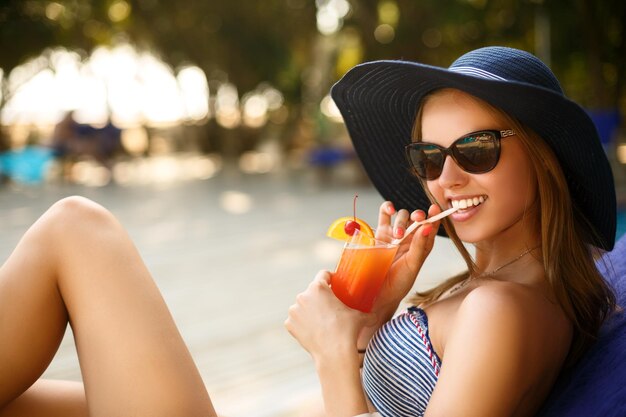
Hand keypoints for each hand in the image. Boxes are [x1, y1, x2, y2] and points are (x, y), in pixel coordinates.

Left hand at [285, 271, 375, 361]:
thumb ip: (367, 312)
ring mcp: (294, 310)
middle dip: (320, 297)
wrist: (334, 353)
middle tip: (330, 307)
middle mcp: (302, 296)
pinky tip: (312, 329)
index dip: (330, 279)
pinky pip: (296, 320)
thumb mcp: (360, 317)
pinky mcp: (289, 324)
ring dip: (309, 310)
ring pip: (302, 306)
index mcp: (318, 288)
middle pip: (312, 291)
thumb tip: (376, 315)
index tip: (334, 284)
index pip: (323, 275)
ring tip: (321, 320)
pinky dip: (302, 323)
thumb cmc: (347, 331)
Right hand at [370, 201, 441, 319]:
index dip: (434, 216)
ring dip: (402, 221)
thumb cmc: (399, 282)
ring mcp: (394, 234)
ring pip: (401, 216)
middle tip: (418, 218)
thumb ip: (420, 245)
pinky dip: (387, 208)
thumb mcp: (413, 265)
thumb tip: (428, 226)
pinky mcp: (380, 233)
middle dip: (417, 216)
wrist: (378, 292)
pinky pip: (384, 215)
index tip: (435, 209)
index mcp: (422, 245)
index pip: (430, 226)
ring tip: (398, 235)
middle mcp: (410, 238)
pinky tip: (390, 210)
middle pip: (415, 219)